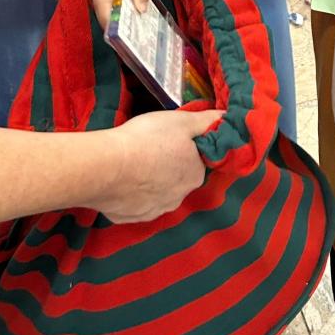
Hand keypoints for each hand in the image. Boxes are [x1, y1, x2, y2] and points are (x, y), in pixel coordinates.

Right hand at [90, 109, 223, 221]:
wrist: (106, 167)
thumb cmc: (147, 140)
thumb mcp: (182, 121)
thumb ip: (207, 120)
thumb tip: (227, 117)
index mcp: (194, 175)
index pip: (196, 161)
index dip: (184, 149)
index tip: (169, 139)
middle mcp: (178, 198)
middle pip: (177, 179)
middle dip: (167, 166)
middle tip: (149, 148)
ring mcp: (153, 211)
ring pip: (156, 194)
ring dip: (149, 182)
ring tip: (133, 163)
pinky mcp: (129, 217)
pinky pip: (134, 204)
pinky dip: (130, 194)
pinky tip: (121, 180)